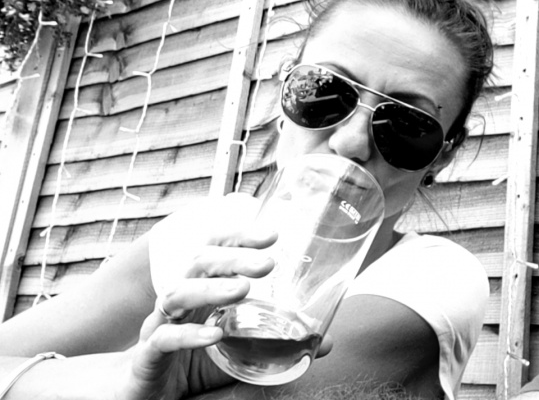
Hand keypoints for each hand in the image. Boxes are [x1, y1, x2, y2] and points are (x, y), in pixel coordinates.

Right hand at [116, 199, 278, 399]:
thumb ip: (275, 345)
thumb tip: (325, 340)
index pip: (216, 252)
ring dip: (210, 289)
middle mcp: (178, 304)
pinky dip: (188, 336)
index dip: (240, 238)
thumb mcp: (238, 354)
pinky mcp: (146, 357)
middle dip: (232, 258)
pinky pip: (163, 339)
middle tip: (268, 262)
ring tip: (242, 290)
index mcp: (200, 295)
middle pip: (198, 264)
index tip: (273, 233)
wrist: (136, 394)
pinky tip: (213, 335)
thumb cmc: (187, 365)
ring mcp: (158, 326)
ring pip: (176, 295)